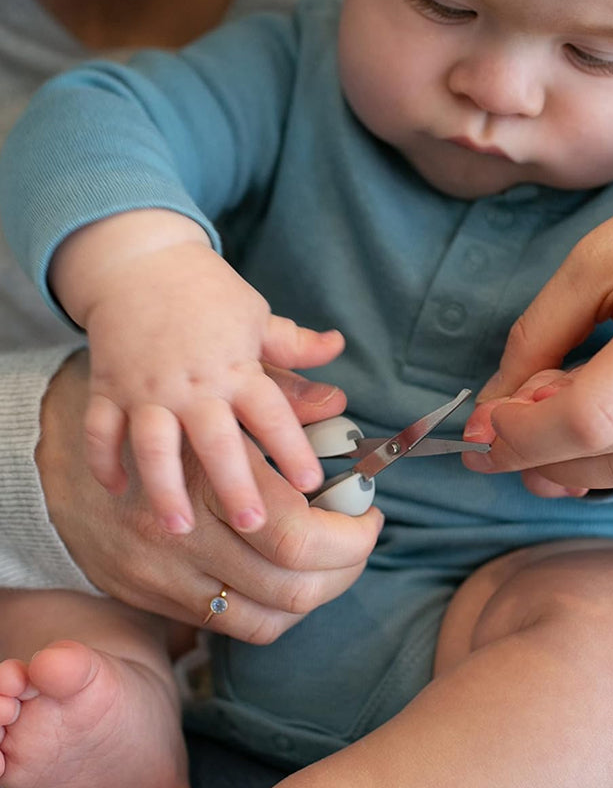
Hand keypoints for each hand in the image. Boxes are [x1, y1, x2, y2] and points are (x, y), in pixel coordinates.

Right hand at [36, 351, 383, 643]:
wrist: (54, 446)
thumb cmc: (153, 412)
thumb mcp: (217, 380)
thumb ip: (284, 390)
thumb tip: (340, 406)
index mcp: (207, 461)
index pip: (298, 523)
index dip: (352, 529)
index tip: (370, 512)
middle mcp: (185, 521)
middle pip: (290, 572)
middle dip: (347, 561)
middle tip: (361, 538)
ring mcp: (163, 564)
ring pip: (266, 611)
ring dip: (318, 594)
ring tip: (333, 564)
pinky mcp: (147, 592)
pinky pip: (227, 628)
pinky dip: (273, 616)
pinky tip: (287, 586)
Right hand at [51, 209, 343, 534]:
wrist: (137, 259)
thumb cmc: (206, 292)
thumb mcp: (256, 315)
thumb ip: (295, 345)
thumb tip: (338, 348)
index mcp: (237, 368)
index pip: (271, 413)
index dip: (292, 448)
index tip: (311, 482)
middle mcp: (193, 385)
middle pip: (216, 441)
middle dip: (234, 484)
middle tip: (253, 524)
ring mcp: (147, 390)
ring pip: (154, 447)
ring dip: (165, 488)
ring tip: (178, 528)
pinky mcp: (109, 389)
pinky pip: (101, 430)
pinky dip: (102, 462)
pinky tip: (115, 493)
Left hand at [463, 148, 612, 491]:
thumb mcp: (595, 260)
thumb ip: (536, 339)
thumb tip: (491, 412)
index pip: (592, 416)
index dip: (525, 435)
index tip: (484, 428)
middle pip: (612, 450)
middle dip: (536, 451)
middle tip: (498, 432)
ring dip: (573, 470)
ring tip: (536, 441)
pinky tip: (591, 442)